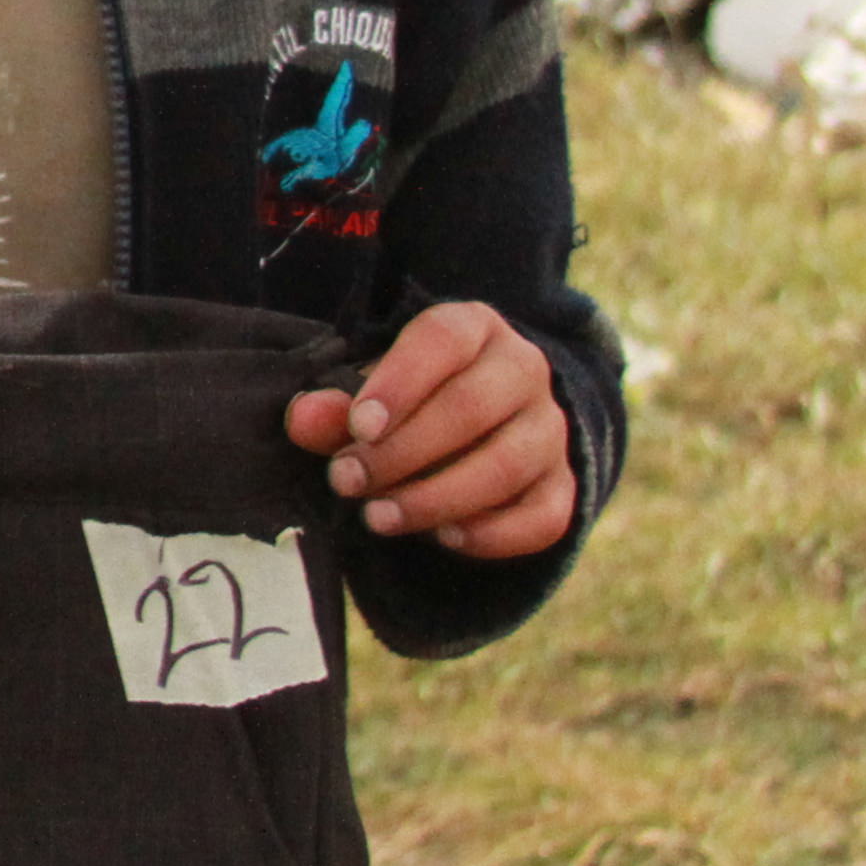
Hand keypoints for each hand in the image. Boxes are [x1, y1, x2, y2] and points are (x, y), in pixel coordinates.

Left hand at [283, 299, 572, 560]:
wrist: (483, 423)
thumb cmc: (411, 399)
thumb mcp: (372, 390)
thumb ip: (335, 405)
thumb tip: (302, 418)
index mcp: (473, 327)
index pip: (443, 339)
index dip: (400, 382)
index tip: (358, 427)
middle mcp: (523, 369)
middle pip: (471, 408)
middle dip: (402, 452)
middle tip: (347, 481)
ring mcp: (550, 428)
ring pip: (506, 465)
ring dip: (436, 498)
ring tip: (378, 517)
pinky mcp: (562, 484)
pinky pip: (542, 516)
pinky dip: (493, 534)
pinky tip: (444, 537)